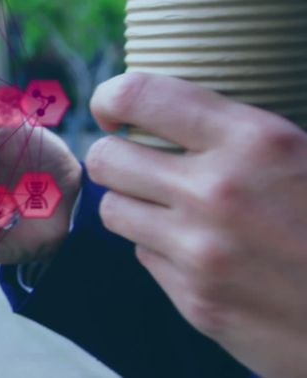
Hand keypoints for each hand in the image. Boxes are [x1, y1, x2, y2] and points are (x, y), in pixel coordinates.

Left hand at [88, 72, 306, 377]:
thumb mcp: (302, 153)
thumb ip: (235, 131)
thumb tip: (164, 109)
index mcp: (255, 141)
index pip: (139, 95)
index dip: (112, 99)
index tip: (114, 110)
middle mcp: (218, 192)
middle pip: (106, 158)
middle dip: (115, 156)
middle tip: (137, 162)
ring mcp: (201, 251)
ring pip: (112, 210)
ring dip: (133, 205)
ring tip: (169, 207)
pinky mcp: (195, 299)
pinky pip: (143, 256)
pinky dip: (160, 249)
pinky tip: (200, 250)